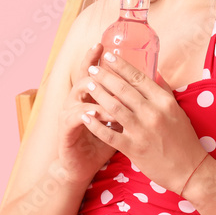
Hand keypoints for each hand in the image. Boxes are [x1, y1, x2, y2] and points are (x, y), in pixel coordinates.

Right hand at [53, 43, 117, 185]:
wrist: (80, 168)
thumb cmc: (102, 145)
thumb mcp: (117, 123)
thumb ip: (127, 105)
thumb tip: (149, 87)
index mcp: (89, 98)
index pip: (93, 73)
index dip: (97, 59)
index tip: (105, 45)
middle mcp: (76, 102)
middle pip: (84, 77)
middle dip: (94, 66)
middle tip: (103, 56)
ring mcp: (69, 114)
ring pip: (80, 96)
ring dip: (97, 93)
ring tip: (110, 91)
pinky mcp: (66, 131)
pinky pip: (76, 118)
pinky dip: (87, 114)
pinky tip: (96, 112)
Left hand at [79, 52, 208, 194]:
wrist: (189, 170)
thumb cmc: (184, 139)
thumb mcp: (178, 110)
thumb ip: (164, 90)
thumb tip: (155, 71)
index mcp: (164, 101)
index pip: (138, 77)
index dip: (121, 65)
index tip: (108, 56)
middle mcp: (152, 113)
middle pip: (123, 89)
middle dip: (104, 76)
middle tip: (91, 68)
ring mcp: (141, 131)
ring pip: (114, 107)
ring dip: (98, 94)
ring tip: (88, 85)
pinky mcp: (133, 148)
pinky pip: (109, 133)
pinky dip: (95, 124)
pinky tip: (85, 116)